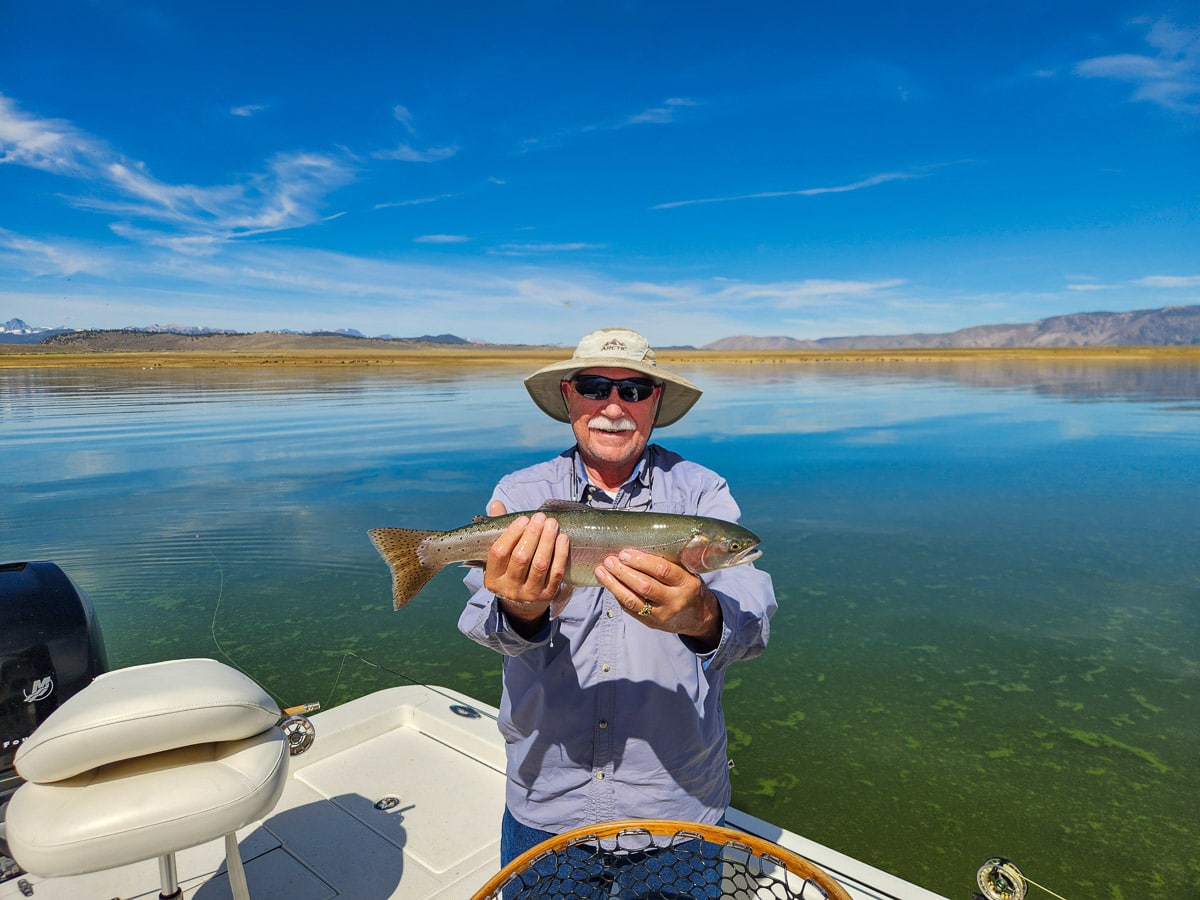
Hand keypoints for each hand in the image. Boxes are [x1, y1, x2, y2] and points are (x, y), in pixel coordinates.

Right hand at [483, 501, 571, 633]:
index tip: (523, 519)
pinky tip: (563, 538)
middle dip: (532, 534)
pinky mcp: (547, 596)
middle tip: (541, 517)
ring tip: (552, 524)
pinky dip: (560, 554)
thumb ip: (499, 530)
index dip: (511, 533)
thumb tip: (496, 504)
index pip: (499, 553)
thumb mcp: (500, 556)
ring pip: (539, 565)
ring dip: (547, 541)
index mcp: (492, 578)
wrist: (523, 605)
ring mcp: (529, 594)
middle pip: (521, 558)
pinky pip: (556, 573)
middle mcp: (508, 589)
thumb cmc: (510, 570)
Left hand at [594, 549, 722, 650]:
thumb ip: (668, 563)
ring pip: (633, 601)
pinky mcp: (651, 624)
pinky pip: (630, 609)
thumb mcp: (687, 573)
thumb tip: (635, 547)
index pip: (662, 570)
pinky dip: (617, 595)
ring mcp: (662, 615)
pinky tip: (608, 584)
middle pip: (645, 586)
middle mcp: (675, 601)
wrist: (697, 617)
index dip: (641, 561)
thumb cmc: (687, 587)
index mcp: (687, 584)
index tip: (625, 553)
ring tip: (601, 571)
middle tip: (609, 560)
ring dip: (614, 585)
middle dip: (623, 572)